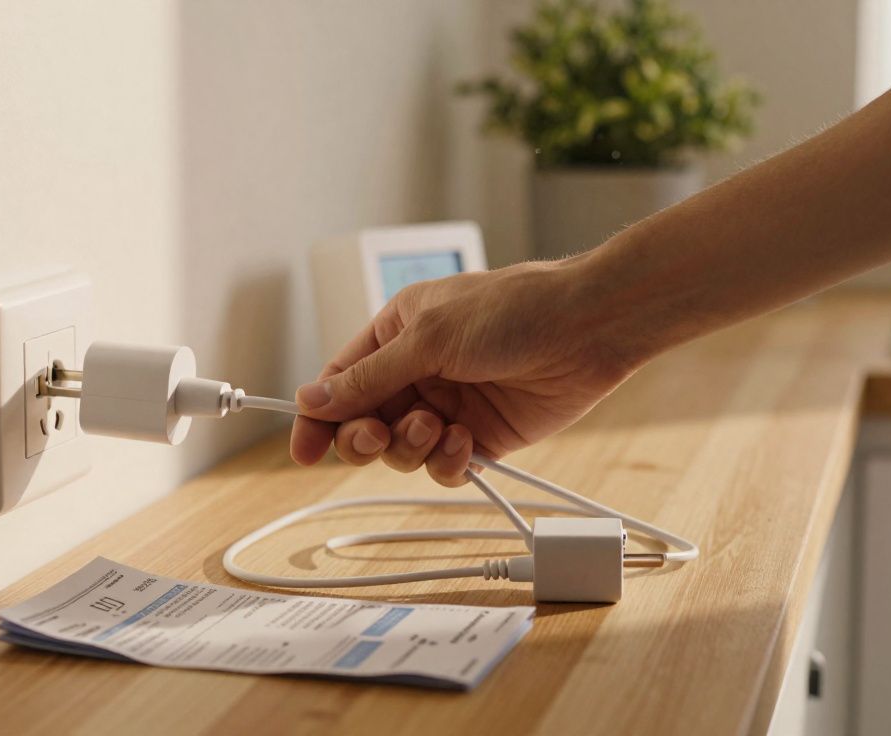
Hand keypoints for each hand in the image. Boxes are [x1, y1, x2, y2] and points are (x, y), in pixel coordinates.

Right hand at [290, 256, 642, 484]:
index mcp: (396, 334)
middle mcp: (418, 372)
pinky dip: (448, 462)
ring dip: (411, 447)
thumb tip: (310, 399)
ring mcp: (449, 406)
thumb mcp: (428, 337)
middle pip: (364, 424)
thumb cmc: (513, 310)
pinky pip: (444, 467)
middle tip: (377, 435)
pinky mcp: (482, 437)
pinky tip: (466, 441)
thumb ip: (367, 377)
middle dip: (365, 437)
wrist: (587, 329)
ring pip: (402, 451)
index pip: (339, 382)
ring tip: (438, 427)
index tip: (303, 451)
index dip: (317, 418)